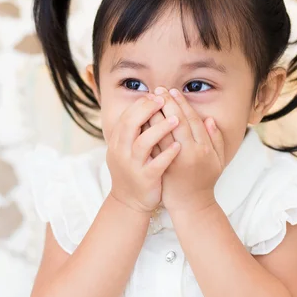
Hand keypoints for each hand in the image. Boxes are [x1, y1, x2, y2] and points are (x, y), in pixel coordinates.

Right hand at [107, 95, 180, 212]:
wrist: (129, 201)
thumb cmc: (133, 169)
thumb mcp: (126, 148)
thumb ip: (134, 128)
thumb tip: (146, 102)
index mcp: (117, 142)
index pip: (127, 116)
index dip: (142, 104)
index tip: (157, 95)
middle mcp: (121, 152)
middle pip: (131, 124)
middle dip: (148, 110)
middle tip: (165, 100)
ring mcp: (132, 166)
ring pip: (143, 143)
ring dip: (160, 129)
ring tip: (176, 119)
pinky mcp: (145, 179)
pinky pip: (156, 164)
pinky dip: (167, 154)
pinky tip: (179, 145)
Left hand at [153, 87, 225, 211]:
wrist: (191, 205)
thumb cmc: (205, 181)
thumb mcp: (218, 161)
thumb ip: (215, 139)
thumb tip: (209, 120)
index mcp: (204, 148)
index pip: (192, 120)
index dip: (182, 104)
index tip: (174, 92)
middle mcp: (191, 152)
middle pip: (177, 121)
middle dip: (167, 103)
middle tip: (159, 89)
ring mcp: (175, 160)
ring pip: (163, 132)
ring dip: (155, 113)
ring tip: (149, 99)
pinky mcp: (162, 166)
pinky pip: (153, 144)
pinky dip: (148, 131)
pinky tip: (141, 119)